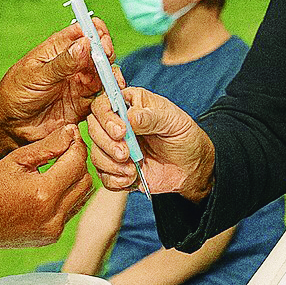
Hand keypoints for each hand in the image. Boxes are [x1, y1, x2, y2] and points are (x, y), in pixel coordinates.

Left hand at [0, 20, 115, 154]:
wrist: (11, 126)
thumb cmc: (16, 93)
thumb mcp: (36, 75)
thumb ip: (62, 63)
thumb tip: (84, 44)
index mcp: (58, 49)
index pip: (82, 32)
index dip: (94, 31)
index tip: (100, 35)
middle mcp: (72, 64)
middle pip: (98, 52)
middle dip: (106, 51)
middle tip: (106, 54)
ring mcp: (80, 83)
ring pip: (104, 73)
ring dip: (111, 73)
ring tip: (112, 76)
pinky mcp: (84, 103)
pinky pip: (103, 97)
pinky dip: (111, 94)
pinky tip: (112, 93)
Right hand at [0, 125, 91, 259]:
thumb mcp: (16, 160)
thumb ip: (48, 145)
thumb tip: (71, 131)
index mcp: (43, 193)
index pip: (77, 162)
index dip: (77, 144)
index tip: (71, 134)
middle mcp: (53, 215)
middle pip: (86, 180)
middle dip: (78, 163)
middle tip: (65, 151)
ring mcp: (53, 229)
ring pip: (82, 197)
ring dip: (75, 180)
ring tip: (58, 169)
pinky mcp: (50, 237)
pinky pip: (70, 211)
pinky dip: (67, 197)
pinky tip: (51, 189)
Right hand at [87, 87, 215, 200]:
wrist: (192, 167)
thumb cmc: (184, 136)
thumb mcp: (173, 121)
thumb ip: (150, 117)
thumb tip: (128, 118)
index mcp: (130, 104)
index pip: (103, 104)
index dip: (106, 117)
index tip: (121, 131)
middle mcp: (117, 124)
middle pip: (93, 129)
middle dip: (107, 144)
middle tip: (126, 154)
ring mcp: (115, 147)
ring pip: (95, 154)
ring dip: (110, 164)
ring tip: (132, 169)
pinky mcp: (117, 169)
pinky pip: (103, 176)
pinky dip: (115, 180)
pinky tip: (131, 179)